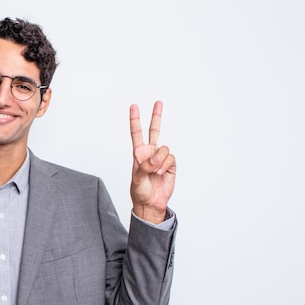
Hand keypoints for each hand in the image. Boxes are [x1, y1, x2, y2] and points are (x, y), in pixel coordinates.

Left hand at [129, 101, 175, 223]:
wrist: (151, 202)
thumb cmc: (140, 191)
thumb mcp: (136, 179)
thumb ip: (143, 167)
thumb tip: (153, 159)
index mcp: (138, 153)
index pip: (136, 133)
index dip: (135, 120)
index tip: (134, 106)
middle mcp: (150, 153)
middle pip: (154, 130)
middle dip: (156, 116)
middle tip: (158, 102)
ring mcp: (161, 158)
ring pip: (164, 149)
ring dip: (158, 161)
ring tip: (153, 172)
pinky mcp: (170, 164)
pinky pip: (170, 158)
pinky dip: (164, 166)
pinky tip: (160, 173)